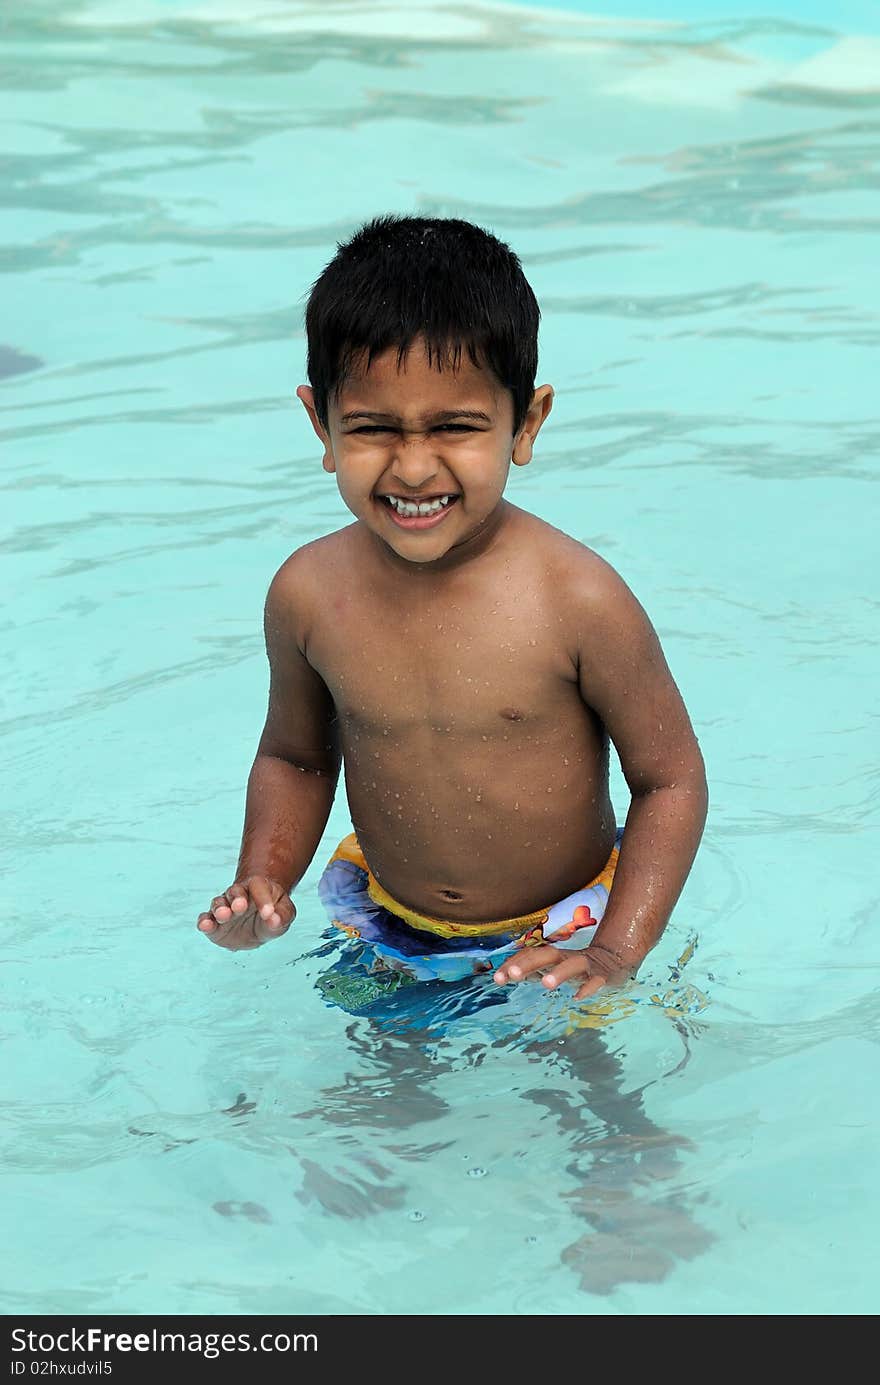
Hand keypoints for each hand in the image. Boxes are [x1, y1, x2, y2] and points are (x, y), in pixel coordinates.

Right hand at [197, 876, 294, 949]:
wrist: (258, 923)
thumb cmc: (273, 912)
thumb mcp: (285, 913)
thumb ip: (282, 916)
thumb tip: (274, 920)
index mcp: (258, 886)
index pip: (258, 886)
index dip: (263, 898)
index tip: (269, 914)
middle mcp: (238, 895)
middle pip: (235, 892)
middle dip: (237, 899)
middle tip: (240, 906)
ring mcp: (225, 908)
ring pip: (219, 904)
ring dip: (220, 909)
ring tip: (223, 915)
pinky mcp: (215, 924)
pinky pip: (206, 919)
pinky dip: (204, 922)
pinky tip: (204, 925)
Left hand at [493, 939, 634, 1000]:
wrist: (613, 959)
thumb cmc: (575, 966)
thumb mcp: (551, 967)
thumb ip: (530, 971)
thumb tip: (503, 975)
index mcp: (552, 956)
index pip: (530, 955)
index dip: (513, 964)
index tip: (497, 978)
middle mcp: (566, 957)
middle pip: (546, 955)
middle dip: (529, 963)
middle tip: (512, 975)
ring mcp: (585, 966)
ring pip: (572, 965)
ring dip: (559, 973)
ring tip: (545, 984)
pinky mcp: (602, 976)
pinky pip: (595, 981)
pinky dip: (587, 988)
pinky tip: (577, 998)